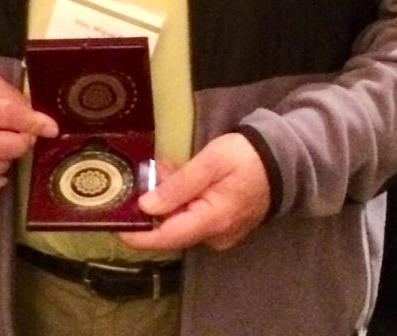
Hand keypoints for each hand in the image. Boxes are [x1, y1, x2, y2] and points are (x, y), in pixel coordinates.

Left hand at [119, 133, 270, 251]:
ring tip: (167, 166)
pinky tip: (180, 175)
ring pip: (181, 219)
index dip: (138, 235)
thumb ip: (179, 185)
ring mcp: (220, 232)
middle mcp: (214, 235)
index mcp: (211, 222)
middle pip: (171, 226)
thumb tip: (147, 207)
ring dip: (168, 196)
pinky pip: (193, 216)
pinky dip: (181, 198)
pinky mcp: (222, 225)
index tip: (114, 224)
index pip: (166, 238)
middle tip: (152, 169)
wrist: (282, 161)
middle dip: (154, 201)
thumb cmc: (245, 157)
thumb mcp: (210, 163)